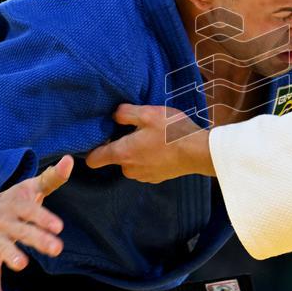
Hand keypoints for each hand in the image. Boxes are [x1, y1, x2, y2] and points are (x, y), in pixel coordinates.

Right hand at [0, 156, 71, 290]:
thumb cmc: (12, 201)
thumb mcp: (30, 187)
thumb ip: (52, 178)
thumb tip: (71, 160)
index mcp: (16, 205)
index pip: (32, 211)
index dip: (44, 218)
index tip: (59, 226)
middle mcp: (3, 222)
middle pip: (22, 231)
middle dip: (38, 239)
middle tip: (57, 248)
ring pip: (3, 250)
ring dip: (11, 256)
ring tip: (22, 265)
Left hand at [85, 104, 213, 181]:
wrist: (198, 152)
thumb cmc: (172, 132)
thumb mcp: (148, 113)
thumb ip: (125, 112)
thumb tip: (114, 115)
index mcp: (122, 153)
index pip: (93, 159)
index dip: (92, 149)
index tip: (101, 138)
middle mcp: (129, 169)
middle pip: (116, 158)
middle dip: (124, 145)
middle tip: (139, 130)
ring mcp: (144, 176)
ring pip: (132, 162)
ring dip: (138, 152)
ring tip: (154, 138)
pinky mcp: (157, 178)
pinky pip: (146, 167)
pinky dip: (151, 158)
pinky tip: (163, 147)